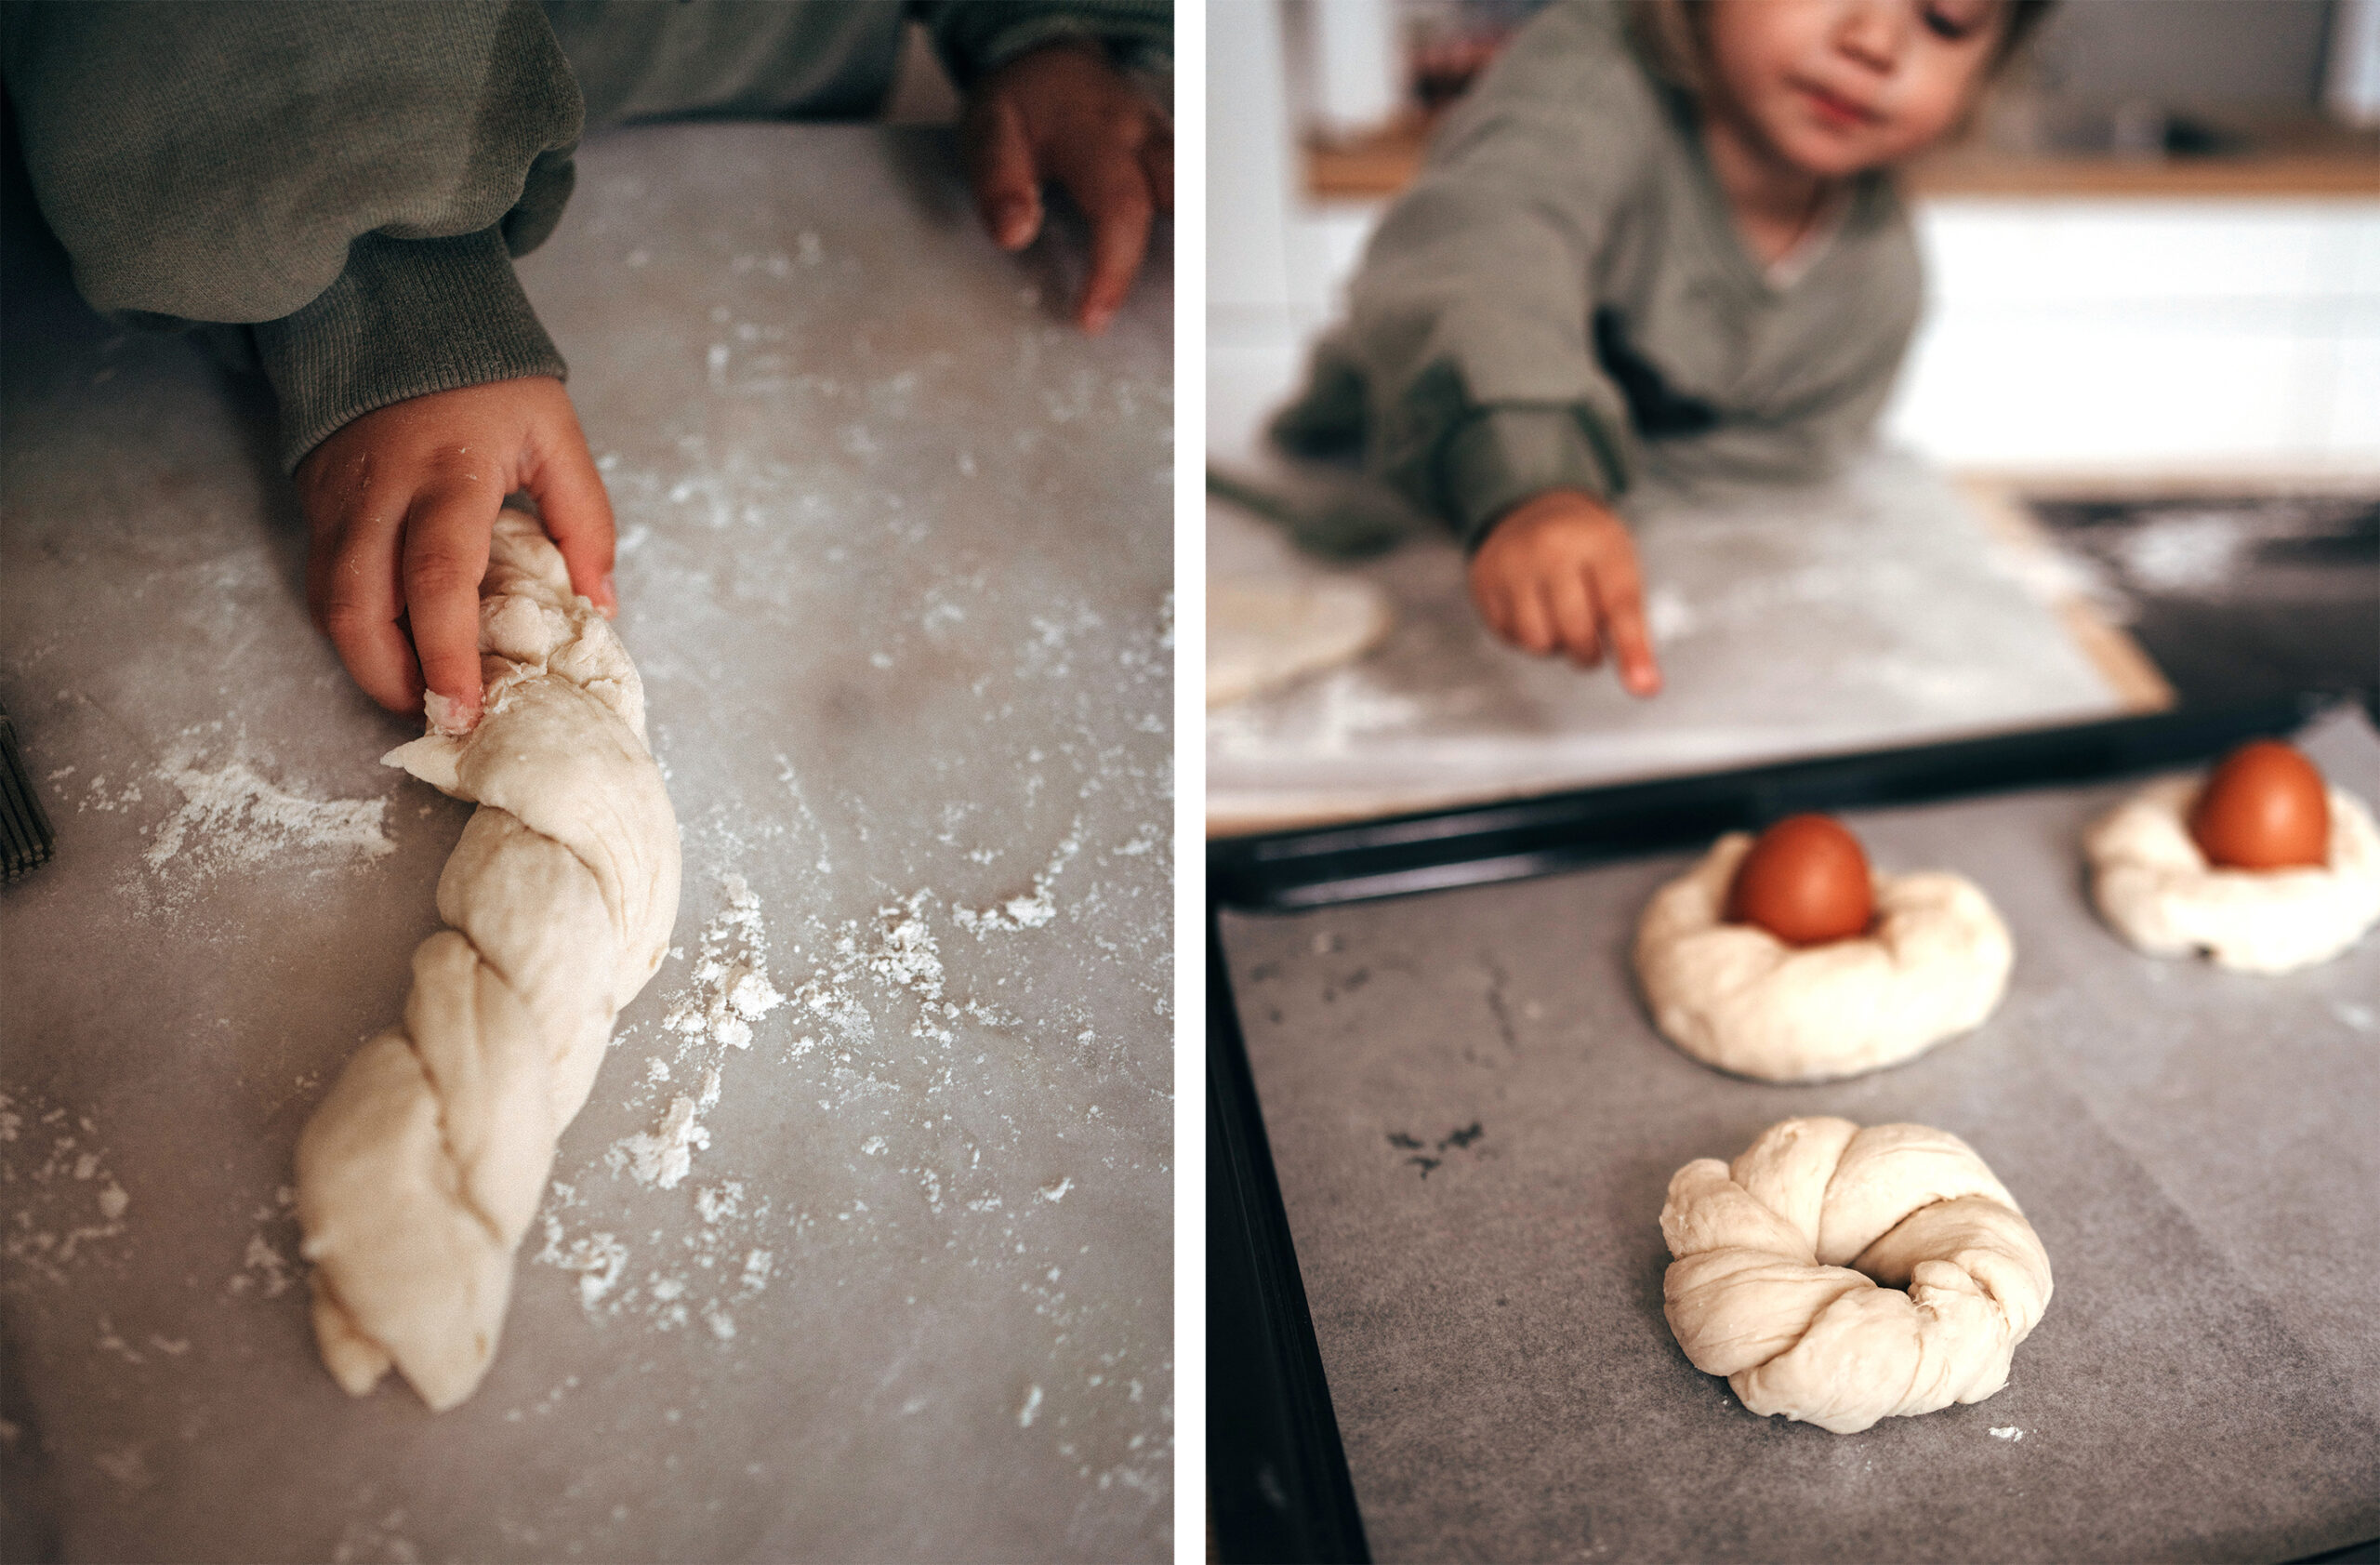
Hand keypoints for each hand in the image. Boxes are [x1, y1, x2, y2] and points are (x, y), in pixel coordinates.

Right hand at [294, 376, 615, 728]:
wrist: (395, 315)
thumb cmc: (489, 379)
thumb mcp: (556, 436)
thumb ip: (584, 520)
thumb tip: (601, 606)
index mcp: (449, 474)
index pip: (437, 580)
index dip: (446, 655)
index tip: (465, 709)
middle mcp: (379, 492)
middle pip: (358, 610)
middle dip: (391, 679)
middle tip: (439, 716)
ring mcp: (335, 499)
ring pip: (329, 605)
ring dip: (369, 661)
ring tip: (422, 688)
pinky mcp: (312, 502)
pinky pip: (322, 582)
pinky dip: (355, 625)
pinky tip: (397, 643)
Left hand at [963, 40, 1171, 333]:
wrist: (1053, 64)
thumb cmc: (1024, 105)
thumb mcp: (989, 129)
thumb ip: (999, 180)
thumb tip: (1015, 234)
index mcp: (1097, 134)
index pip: (1120, 207)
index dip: (1112, 269)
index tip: (1091, 319)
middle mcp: (1143, 139)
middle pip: (1178, 205)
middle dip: (1172, 268)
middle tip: (1157, 329)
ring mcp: (1165, 149)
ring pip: (1194, 203)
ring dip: (1190, 257)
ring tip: (1179, 317)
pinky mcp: (1173, 161)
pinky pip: (1190, 203)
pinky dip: (1187, 244)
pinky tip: (1179, 289)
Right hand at [1469, 489, 1662, 695]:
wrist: (1531, 508)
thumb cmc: (1586, 549)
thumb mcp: (1619, 567)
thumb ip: (1631, 625)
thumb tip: (1645, 687)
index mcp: (1597, 541)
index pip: (1619, 605)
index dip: (1632, 649)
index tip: (1645, 687)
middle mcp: (1549, 548)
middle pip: (1576, 632)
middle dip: (1588, 652)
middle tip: (1591, 643)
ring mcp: (1510, 563)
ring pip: (1537, 642)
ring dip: (1555, 646)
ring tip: (1560, 620)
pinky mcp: (1482, 581)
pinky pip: (1508, 637)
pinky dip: (1526, 637)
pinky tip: (1533, 611)